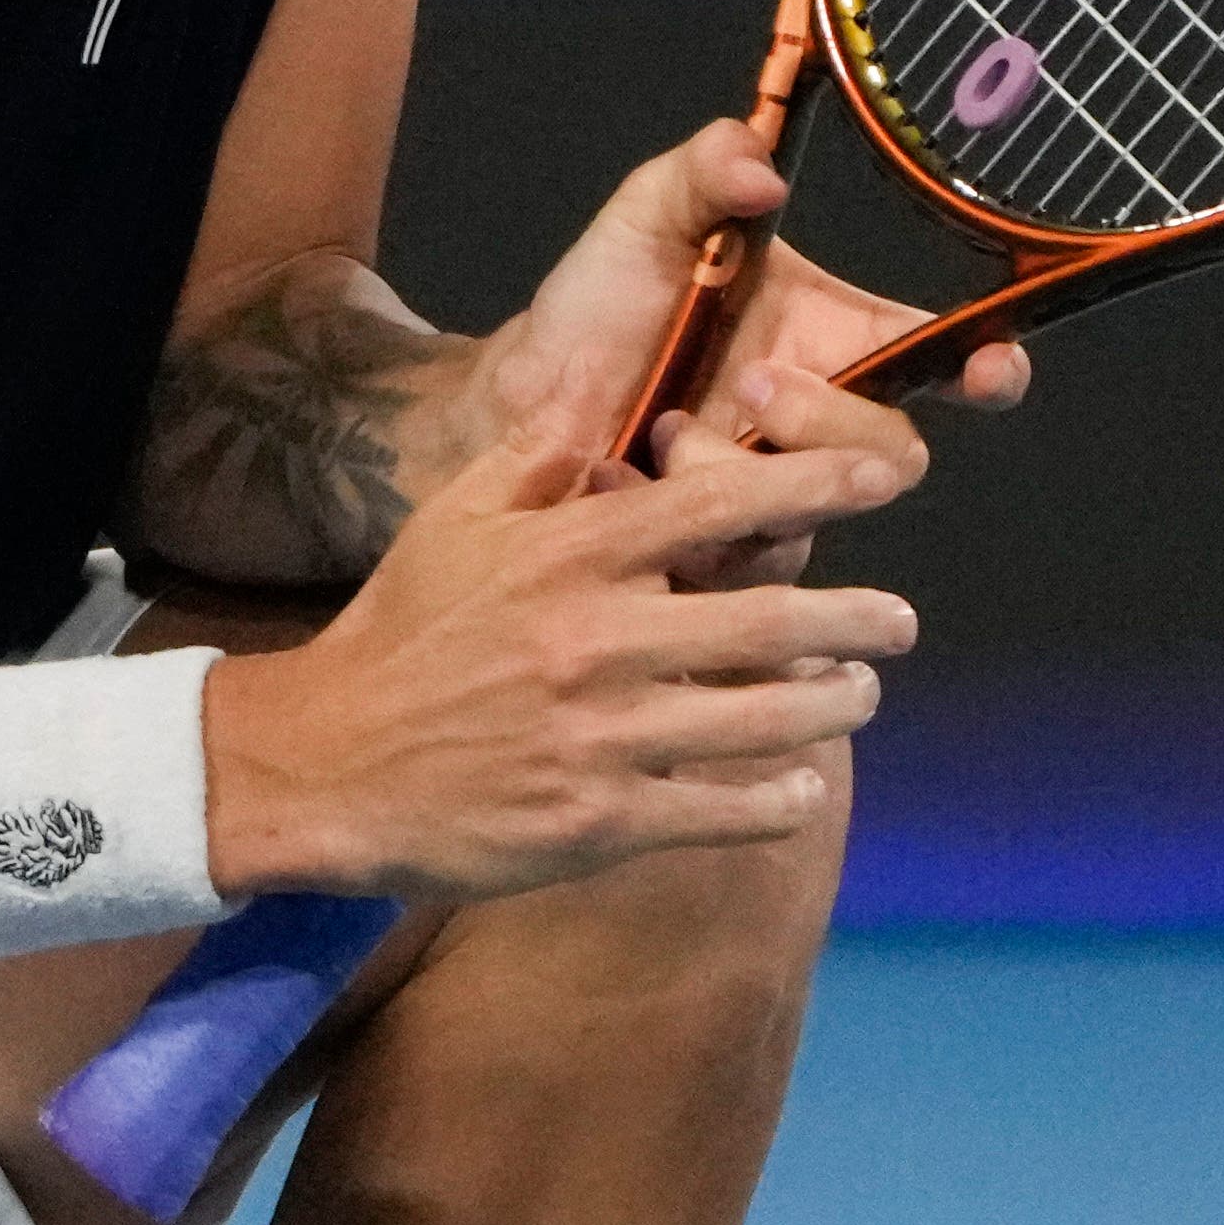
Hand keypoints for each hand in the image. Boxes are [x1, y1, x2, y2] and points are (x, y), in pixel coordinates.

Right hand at [204, 425, 917, 903]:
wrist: (325, 761)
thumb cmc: (400, 635)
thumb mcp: (452, 519)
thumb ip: (535, 457)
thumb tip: (600, 402)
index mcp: (571, 555)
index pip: (717, 506)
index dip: (815, 487)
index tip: (884, 480)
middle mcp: (598, 639)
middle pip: (770, 622)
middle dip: (857, 621)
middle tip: (898, 623)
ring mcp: (602, 736)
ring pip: (763, 719)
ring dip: (833, 707)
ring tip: (858, 694)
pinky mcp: (596, 821)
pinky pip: (718, 810)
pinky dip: (776, 801)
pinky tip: (801, 789)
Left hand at [486, 119, 1028, 553]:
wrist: (511, 409)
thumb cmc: (592, 315)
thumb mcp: (648, 218)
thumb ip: (708, 168)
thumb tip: (760, 166)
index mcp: (829, 339)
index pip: (943, 358)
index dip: (987, 368)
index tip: (990, 366)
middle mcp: (815, 426)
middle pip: (894, 455)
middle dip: (832, 423)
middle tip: (752, 387)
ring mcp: (773, 498)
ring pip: (818, 514)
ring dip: (740, 473)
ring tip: (662, 433)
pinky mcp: (722, 554)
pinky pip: (745, 562)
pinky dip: (682, 513)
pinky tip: (624, 475)